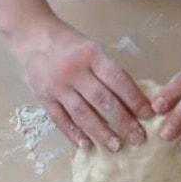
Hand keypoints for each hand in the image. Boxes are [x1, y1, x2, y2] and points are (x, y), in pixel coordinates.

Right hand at [11, 18, 153, 151]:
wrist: (31, 35)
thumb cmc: (69, 44)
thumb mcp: (92, 48)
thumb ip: (108, 71)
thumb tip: (133, 100)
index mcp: (91, 55)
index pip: (117, 80)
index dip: (134, 99)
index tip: (149, 114)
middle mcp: (74, 71)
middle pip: (102, 100)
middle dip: (122, 122)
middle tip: (138, 139)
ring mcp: (57, 86)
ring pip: (82, 114)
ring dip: (101, 132)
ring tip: (116, 147)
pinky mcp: (43, 97)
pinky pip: (60, 119)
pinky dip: (74, 134)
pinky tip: (87, 145)